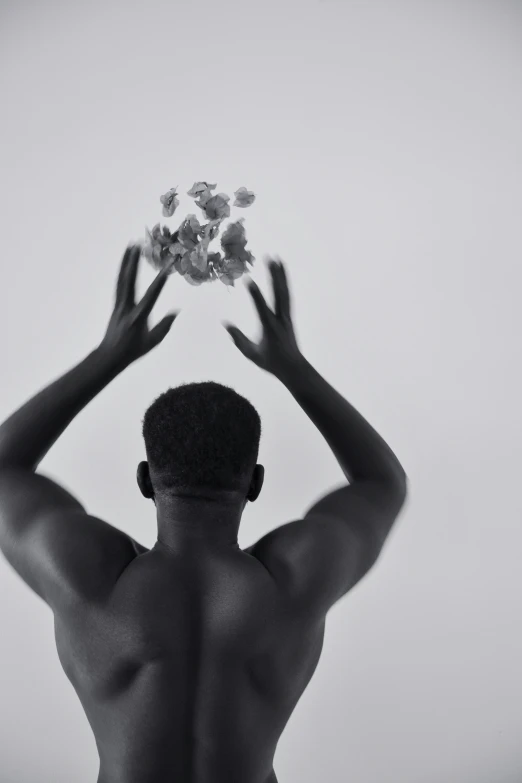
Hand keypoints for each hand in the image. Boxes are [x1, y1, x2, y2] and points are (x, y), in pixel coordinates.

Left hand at [98, 244, 179, 365]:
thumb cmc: (134, 350)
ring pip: (122, 279)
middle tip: (137, 244)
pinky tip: (125, 264)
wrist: (111, 355)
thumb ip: (164, 326)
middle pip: (129, 280)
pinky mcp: (116, 304)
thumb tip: (175, 311)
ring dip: (126, 262)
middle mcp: (127, 307)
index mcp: (138, 316)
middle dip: (133, 262)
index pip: (151, 295)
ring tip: (130, 247)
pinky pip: (119, 284)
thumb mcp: (153, 341)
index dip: (159, 281)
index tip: (166, 267)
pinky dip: (122, 272)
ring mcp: (119, 304)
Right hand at [222, 257, 303, 377]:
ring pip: (284, 292)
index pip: (261, 308)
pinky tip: (282, 273)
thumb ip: (239, 339)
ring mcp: (287, 316)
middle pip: (278, 294)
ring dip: (280, 275)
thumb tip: (226, 323)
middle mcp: (280, 319)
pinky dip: (285, 283)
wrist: (293, 367)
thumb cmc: (270, 362)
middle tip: (269, 258)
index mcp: (270, 328)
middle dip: (273, 275)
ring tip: (277, 258)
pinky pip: (287, 296)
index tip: (247, 279)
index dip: (254, 294)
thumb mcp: (252, 354)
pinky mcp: (289, 315)